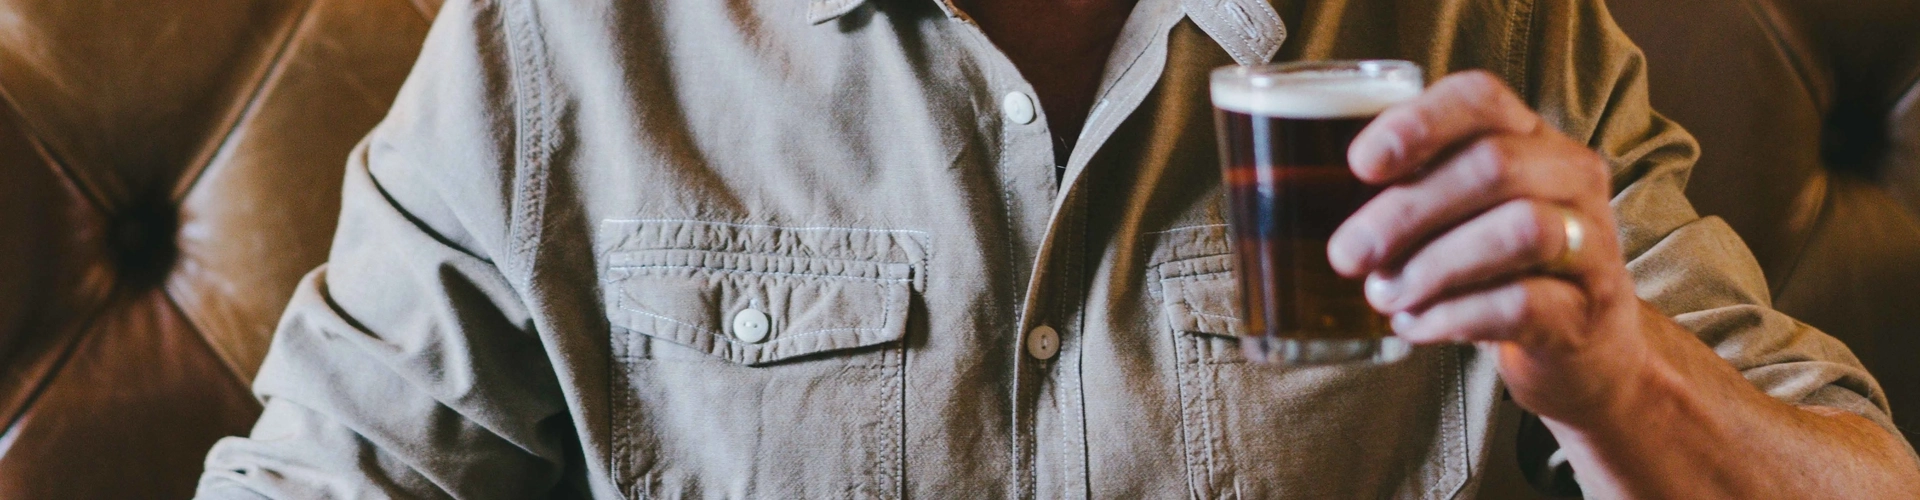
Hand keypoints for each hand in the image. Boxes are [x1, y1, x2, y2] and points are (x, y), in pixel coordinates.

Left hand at [1329, 70, 1648, 422]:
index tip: (1360, 164)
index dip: (1418, 123)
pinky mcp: (1587, 310)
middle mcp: (1571, 178)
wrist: (1583, 347)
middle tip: (1347, 256)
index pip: (1480, 99)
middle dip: (1405, 211)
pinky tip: (1416, 326)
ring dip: (1434, 266)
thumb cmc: (1500, 268)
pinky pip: (1523, 303)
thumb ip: (1410, 194)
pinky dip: (1455, 315)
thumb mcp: (1461, 216)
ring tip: (1385, 295)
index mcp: (1531, 139)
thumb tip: (1318, 209)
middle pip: (1493, 166)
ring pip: (1520, 231)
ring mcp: (1590, 243)